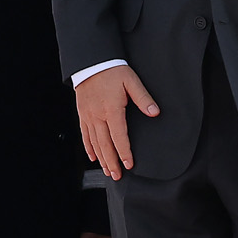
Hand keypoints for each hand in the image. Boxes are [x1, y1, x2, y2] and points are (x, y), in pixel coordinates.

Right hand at [75, 65, 158, 180]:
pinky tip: (93, 156)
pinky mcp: (82, 114)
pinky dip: (89, 147)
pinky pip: (84, 134)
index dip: (124, 152)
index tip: (129, 164)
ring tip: (107, 171)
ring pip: (94, 142)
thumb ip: (143, 98)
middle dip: (111, 162)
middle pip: (105, 144)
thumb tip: (155, 111)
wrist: (91, 62)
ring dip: (101, 158)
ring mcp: (88, 116)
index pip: (119, 136)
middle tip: (116, 176)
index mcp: (112, 109)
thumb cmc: (112, 70)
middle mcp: (98, 116)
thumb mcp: (131, 81)